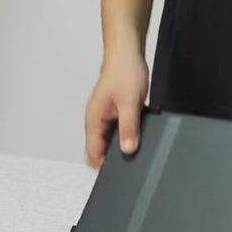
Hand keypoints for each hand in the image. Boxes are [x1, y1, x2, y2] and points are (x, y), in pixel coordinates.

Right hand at [85, 45, 147, 168]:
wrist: (128, 54)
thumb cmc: (124, 72)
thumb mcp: (130, 103)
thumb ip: (129, 128)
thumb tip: (128, 150)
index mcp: (94, 121)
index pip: (94, 154)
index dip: (104, 168)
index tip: (119, 176)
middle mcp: (97, 122)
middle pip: (100, 151)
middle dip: (112, 162)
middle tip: (130, 168)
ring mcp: (106, 118)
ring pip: (110, 143)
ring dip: (120, 149)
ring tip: (135, 154)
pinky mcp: (116, 114)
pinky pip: (118, 133)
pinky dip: (126, 139)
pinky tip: (137, 140)